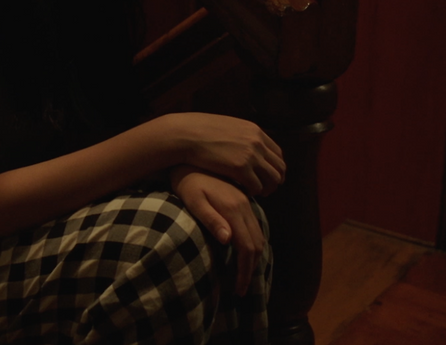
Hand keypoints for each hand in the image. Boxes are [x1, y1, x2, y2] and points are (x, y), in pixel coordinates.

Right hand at [159, 112, 285, 195]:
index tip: (269, 175)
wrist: (186, 134)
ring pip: (272, 179)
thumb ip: (240, 135)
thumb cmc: (199, 130)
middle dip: (275, 180)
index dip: (275, 167)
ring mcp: (250, 155)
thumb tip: (243, 142)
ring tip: (258, 193)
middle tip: (267, 189)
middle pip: (279, 167)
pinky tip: (245, 192)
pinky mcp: (240, 168)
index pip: (277, 153)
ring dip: (267, 188)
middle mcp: (257, 142)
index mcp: (255, 131)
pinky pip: (257, 186)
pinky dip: (254, 192)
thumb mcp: (227, 126)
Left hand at [170, 165, 265, 296]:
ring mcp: (245, 202)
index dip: (244, 271)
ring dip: (254, 258)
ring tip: (242, 274)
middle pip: (257, 244)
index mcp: (233, 208)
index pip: (246, 247)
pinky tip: (243, 252)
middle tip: (240, 288)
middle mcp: (244, 206)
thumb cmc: (187, 183)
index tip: (237, 289)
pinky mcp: (242, 200)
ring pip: (259, 235)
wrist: (191, 157)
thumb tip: (228, 240)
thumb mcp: (194, 201)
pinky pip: (254, 226)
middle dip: (251, 269)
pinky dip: (253, 243)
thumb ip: (210, 219)